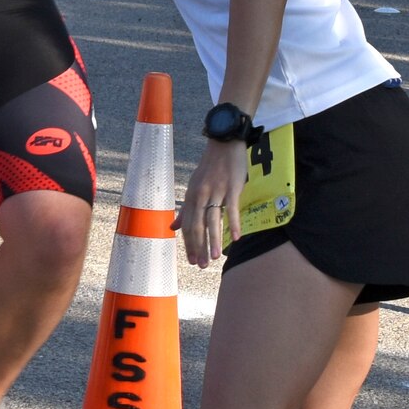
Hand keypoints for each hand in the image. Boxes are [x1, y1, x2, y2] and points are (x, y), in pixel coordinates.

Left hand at [175, 140, 246, 267]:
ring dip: (213, 241)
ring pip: (213, 221)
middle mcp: (200, 195)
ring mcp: (216, 191)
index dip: (189, 244)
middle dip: (199, 248)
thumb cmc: (210, 166)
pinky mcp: (232, 187)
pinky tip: (235, 238)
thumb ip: (184, 209)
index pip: (187, 226)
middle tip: (202, 265)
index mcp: (191, 197)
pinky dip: (233, 224)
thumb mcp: (194, 186)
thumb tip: (172, 227)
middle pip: (198, 226)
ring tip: (215, 257)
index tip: (192, 261)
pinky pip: (231, 209)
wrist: (224, 143)